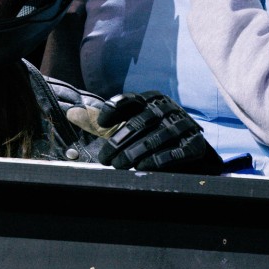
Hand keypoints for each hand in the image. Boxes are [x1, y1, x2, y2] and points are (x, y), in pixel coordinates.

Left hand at [67, 91, 241, 174]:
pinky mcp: (195, 144)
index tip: (100, 125)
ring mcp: (184, 125)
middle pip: (142, 121)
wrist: (190, 152)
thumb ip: (103, 123)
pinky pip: (176, 151)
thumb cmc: (152, 136)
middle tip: (105, 159)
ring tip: (120, 166)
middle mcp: (168, 108)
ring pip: (157, 136)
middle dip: (121, 140)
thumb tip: (73, 115)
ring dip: (136, 152)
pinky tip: (143, 168)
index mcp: (151, 99)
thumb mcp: (129, 126)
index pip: (130, 100)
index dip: (114, 110)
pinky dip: (159, 160)